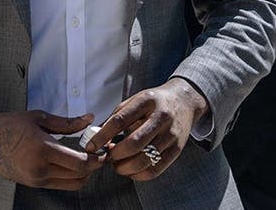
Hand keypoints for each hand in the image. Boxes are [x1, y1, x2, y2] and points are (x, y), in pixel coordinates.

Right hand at [0, 110, 106, 188]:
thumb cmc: (11, 125)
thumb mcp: (40, 118)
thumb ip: (67, 122)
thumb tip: (90, 118)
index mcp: (42, 149)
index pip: (79, 163)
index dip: (96, 159)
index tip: (104, 151)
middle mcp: (39, 168)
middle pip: (79, 176)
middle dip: (94, 167)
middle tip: (100, 154)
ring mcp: (36, 179)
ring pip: (72, 184)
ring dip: (84, 174)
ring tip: (88, 159)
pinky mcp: (33, 184)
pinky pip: (60, 184)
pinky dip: (71, 176)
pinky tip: (72, 163)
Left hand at [83, 77, 208, 180]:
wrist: (184, 101)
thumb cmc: (153, 103)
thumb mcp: (134, 101)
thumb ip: (116, 117)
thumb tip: (95, 136)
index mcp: (146, 101)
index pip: (120, 120)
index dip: (102, 136)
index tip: (90, 146)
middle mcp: (161, 117)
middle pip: (134, 143)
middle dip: (116, 155)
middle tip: (108, 157)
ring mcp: (171, 134)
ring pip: (145, 159)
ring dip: (126, 167)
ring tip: (117, 165)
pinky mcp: (177, 149)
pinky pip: (156, 169)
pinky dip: (139, 175)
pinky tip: (131, 171)